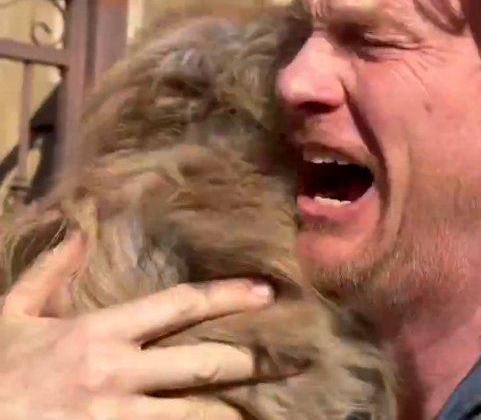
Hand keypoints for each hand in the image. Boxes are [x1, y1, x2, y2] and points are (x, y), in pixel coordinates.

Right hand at [0, 232, 274, 418]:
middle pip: (204, 364)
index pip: (178, 305)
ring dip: (235, 412)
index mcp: (98, 333)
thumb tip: (77, 234)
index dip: (228, 297)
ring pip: (196, 414)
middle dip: (256, 361)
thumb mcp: (11, 317)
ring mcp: (116, 417)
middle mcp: (116, 373)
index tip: (267, 292)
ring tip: (270, 409)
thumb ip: (47, 275)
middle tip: (298, 359)